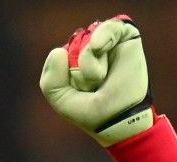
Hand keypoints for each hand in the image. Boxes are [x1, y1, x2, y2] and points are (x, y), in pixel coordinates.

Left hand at [39, 15, 153, 146]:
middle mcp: (93, 51)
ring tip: (100, 78)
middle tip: (93, 87)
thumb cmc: (92, 113)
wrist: (120, 119)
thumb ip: (49, 80)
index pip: (61, 54)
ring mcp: (110, 44)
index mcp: (76, 64)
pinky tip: (98, 47)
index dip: (65, 72)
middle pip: (75, 45)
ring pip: (89, 38)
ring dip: (90, 61)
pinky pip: (110, 26)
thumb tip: (60, 51)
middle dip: (79, 69)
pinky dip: (103, 35)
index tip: (79, 92)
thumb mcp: (60, 100)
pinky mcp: (127, 38)